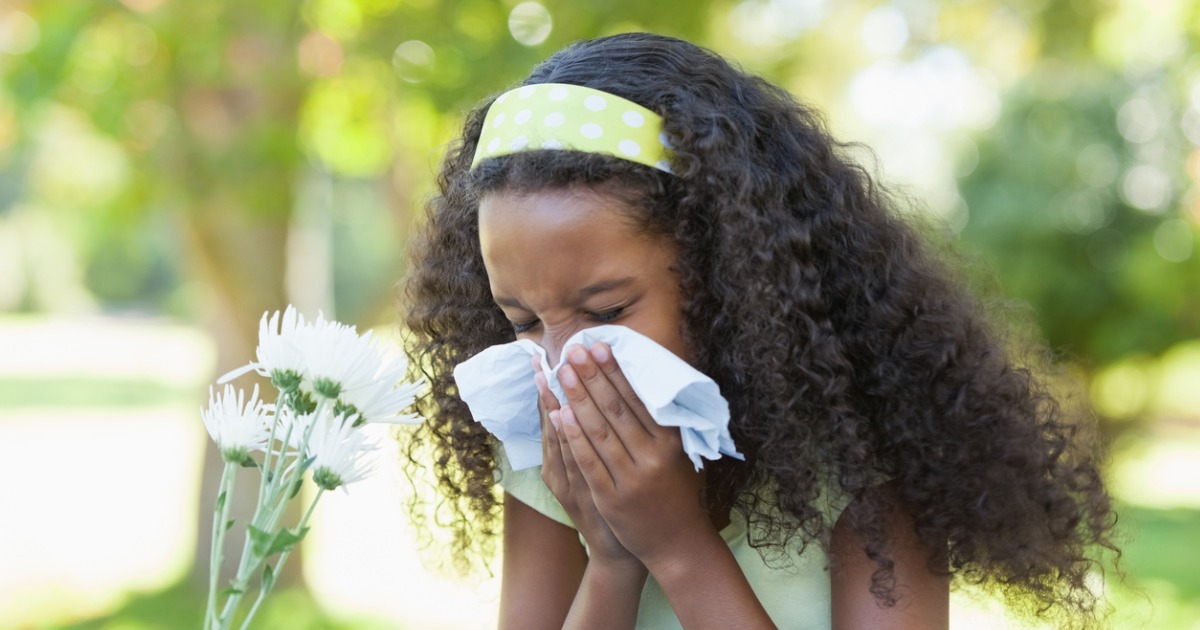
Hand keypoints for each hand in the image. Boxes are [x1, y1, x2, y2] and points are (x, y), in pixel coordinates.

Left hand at [555, 342, 713, 569]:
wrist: (676, 543)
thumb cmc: (675, 491)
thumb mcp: (677, 454)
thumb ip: (663, 423)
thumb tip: (644, 380)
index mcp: (670, 442)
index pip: (638, 398)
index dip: (616, 370)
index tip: (599, 345)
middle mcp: (652, 457)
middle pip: (616, 409)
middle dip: (592, 376)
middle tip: (573, 350)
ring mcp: (631, 479)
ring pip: (599, 431)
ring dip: (577, 399)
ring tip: (561, 372)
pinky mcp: (611, 498)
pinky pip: (588, 461)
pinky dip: (573, 436)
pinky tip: (559, 414)